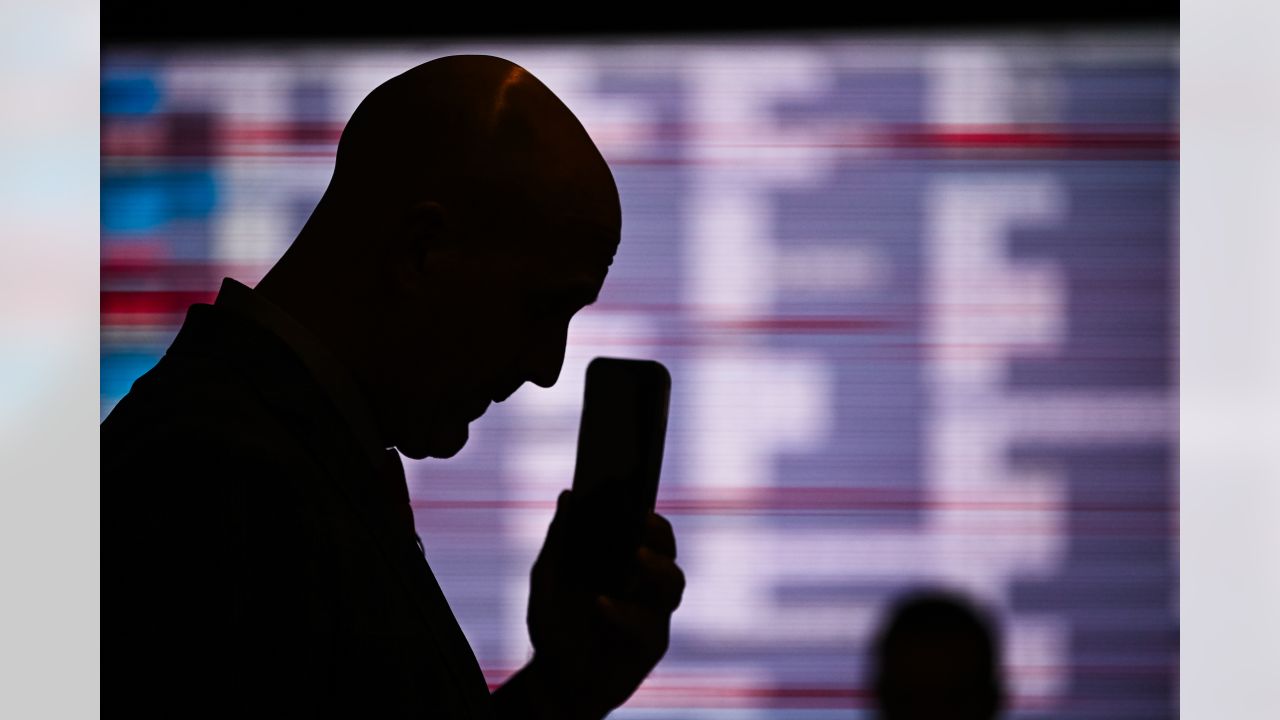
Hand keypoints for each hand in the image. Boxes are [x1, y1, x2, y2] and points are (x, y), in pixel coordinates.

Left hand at [519, 489, 684, 719]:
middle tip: (642, 517)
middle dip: (660, 533)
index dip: (646, 510)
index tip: (637, 488)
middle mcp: (645, 585)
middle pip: (668, 551)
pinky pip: (645, 623)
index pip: (647, 530)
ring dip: (657, 566)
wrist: (553, 679)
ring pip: (673, 584)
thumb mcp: (548, 579)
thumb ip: (559, 540)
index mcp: (625, 564)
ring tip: (635, 553)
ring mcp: (651, 614)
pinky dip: (623, 611)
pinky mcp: (650, 643)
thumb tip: (567, 495)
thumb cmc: (555, 625)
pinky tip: (600, 602)